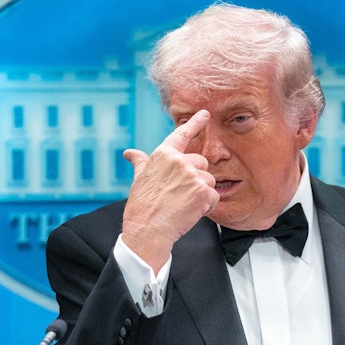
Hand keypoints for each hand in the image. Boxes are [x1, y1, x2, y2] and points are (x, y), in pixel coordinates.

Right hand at [121, 110, 218, 269]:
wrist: (147, 230)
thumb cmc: (141, 207)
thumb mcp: (139, 180)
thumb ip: (140, 163)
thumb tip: (130, 153)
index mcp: (163, 155)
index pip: (181, 135)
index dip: (195, 123)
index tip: (205, 114)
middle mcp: (179, 162)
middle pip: (201, 163)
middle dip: (197, 178)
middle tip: (181, 194)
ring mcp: (192, 176)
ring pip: (209, 180)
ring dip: (202, 194)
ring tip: (184, 205)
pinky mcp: (202, 192)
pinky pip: (214, 196)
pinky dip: (206, 206)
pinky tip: (191, 212)